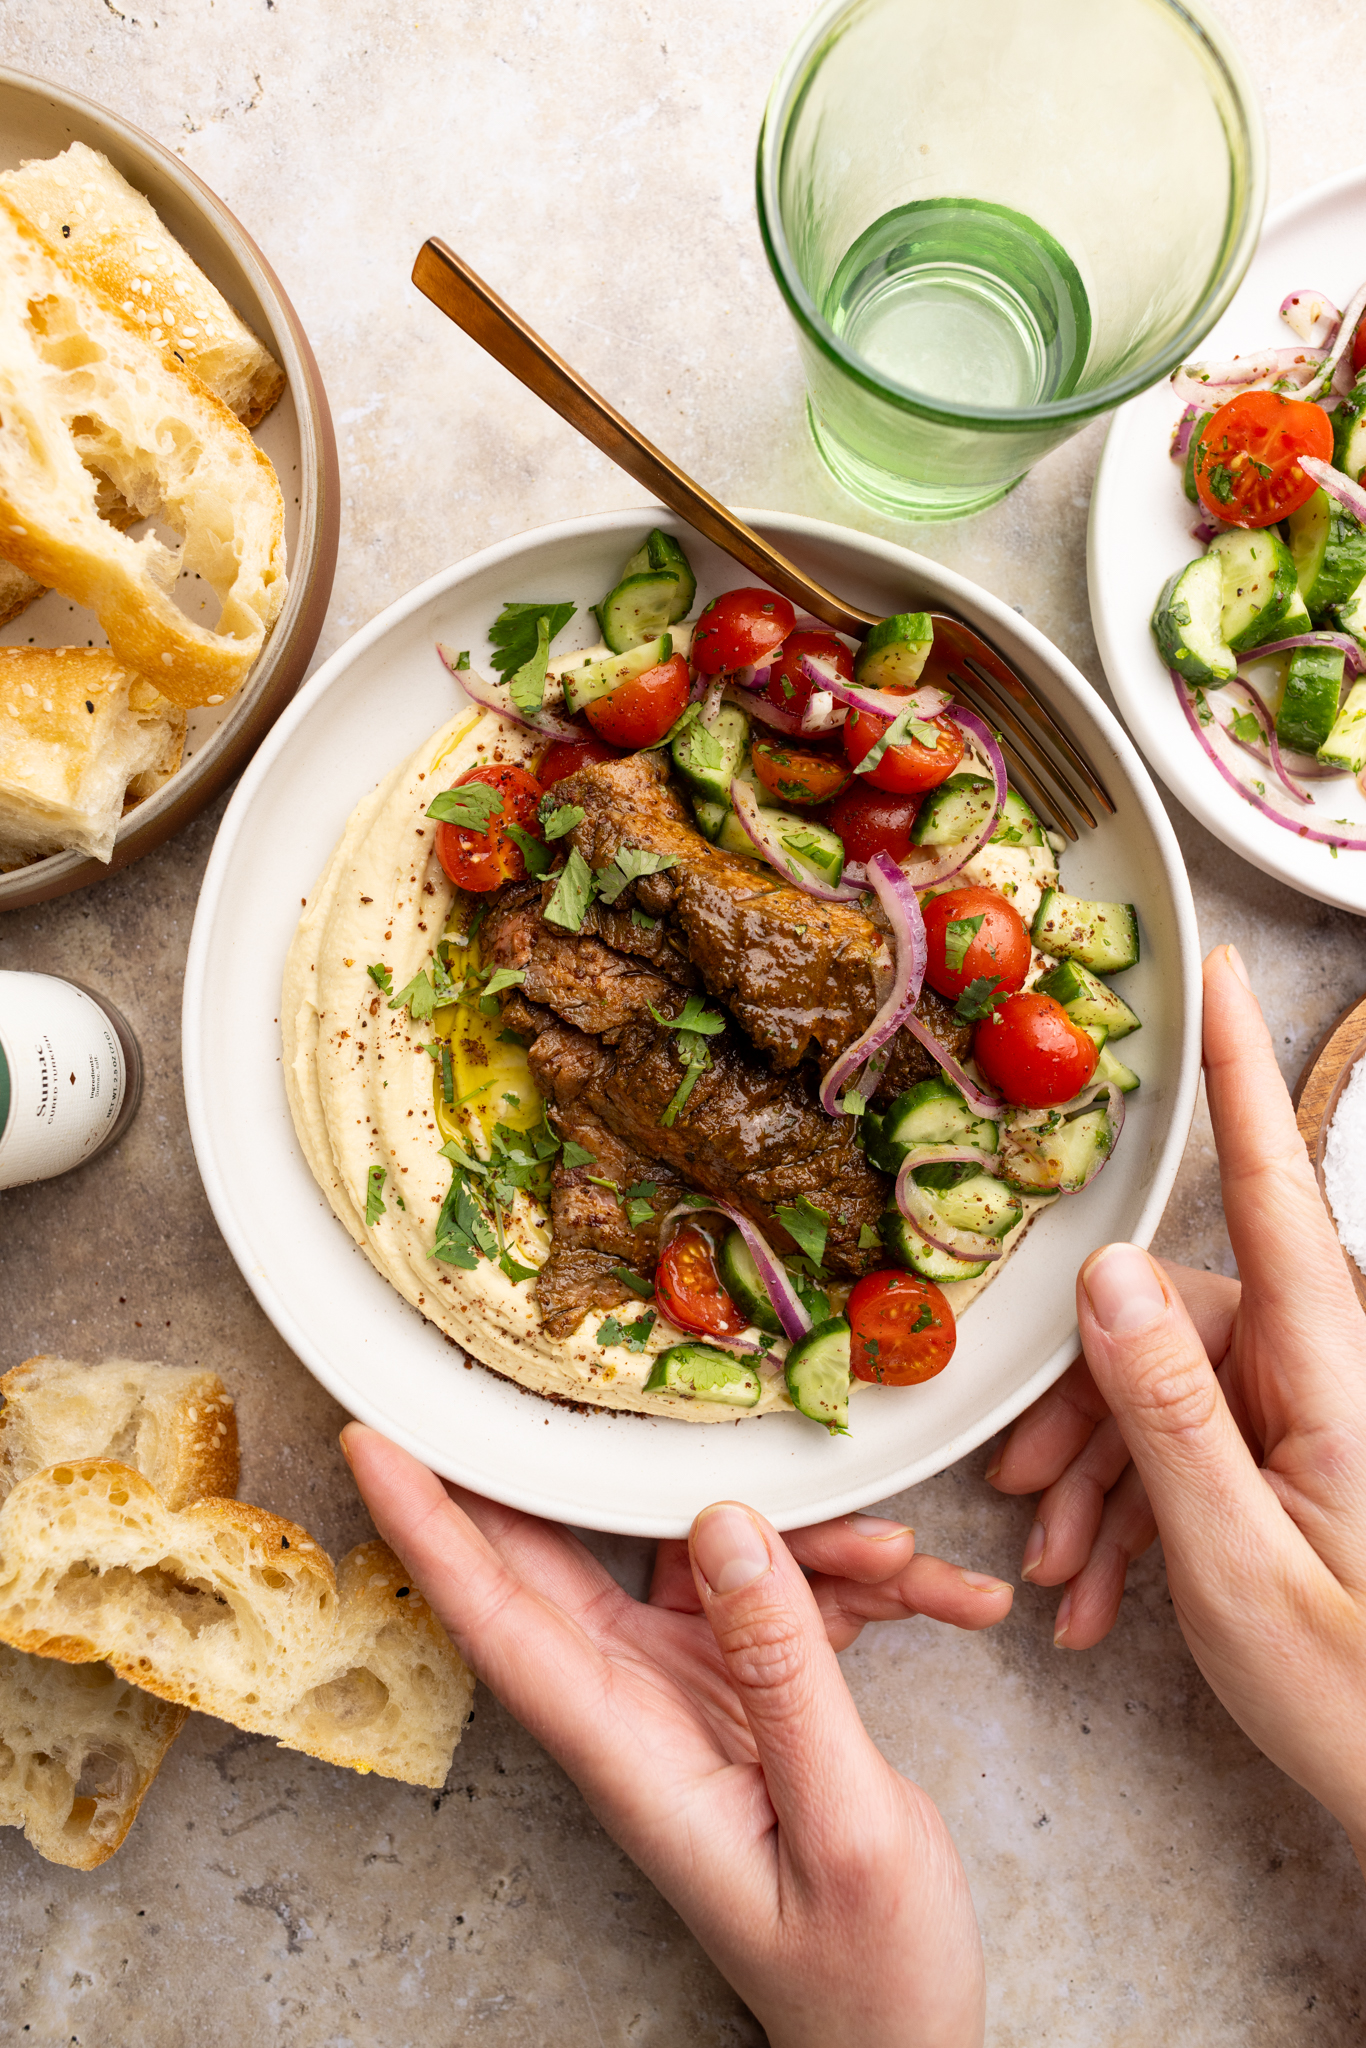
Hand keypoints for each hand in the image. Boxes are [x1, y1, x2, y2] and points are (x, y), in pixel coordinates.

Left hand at [343, 1425, 1013, 2047]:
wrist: (906, 2040)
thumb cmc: (863, 1971)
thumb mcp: (841, 1821)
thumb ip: (785, 1669)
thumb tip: (729, 1521)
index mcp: (621, 1744)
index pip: (494, 1615)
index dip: (425, 1523)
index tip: (370, 1434)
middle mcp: (637, 1702)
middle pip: (584, 1548)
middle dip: (597, 1453)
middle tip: (595, 1355)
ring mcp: (695, 1688)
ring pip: (722, 1550)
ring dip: (822, 1540)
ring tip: (912, 1563)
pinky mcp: (757, 1684)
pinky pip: (797, 1592)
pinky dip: (872, 1587)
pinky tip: (954, 1603)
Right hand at [992, 944, 1365, 1853]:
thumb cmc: (1358, 1697)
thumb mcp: (1238, 1564)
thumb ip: (1169, 1412)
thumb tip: (1105, 1271)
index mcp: (1328, 1370)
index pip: (1271, 1186)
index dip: (1239, 1072)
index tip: (1219, 975)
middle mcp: (1323, 1371)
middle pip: (1175, 1317)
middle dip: (1086, 1403)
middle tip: (1024, 1500)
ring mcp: (1310, 1416)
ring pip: (1170, 1388)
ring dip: (1104, 1478)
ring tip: (1061, 1578)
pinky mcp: (1298, 1460)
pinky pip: (1194, 1444)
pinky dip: (1137, 1510)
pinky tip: (1103, 1594)